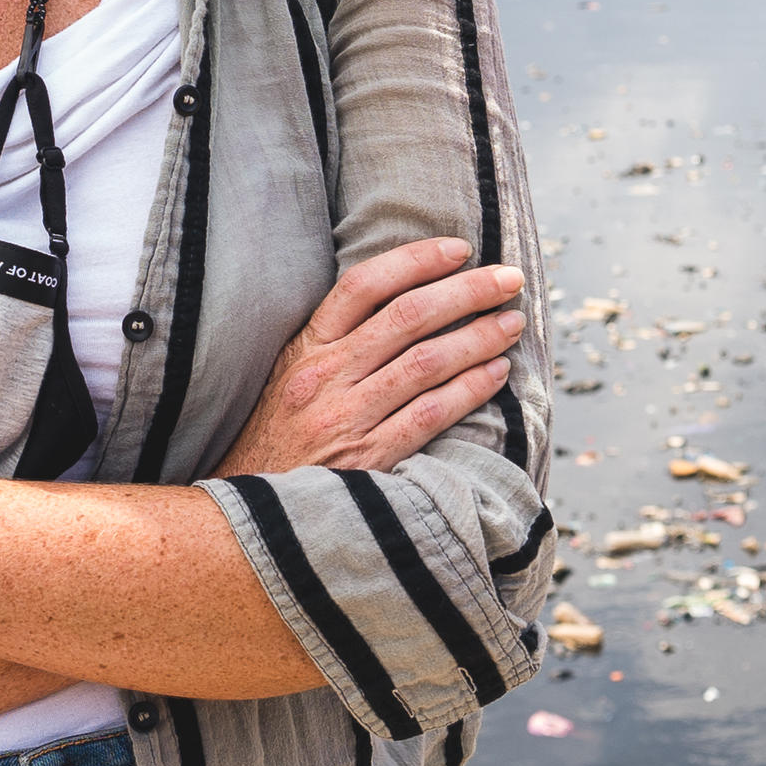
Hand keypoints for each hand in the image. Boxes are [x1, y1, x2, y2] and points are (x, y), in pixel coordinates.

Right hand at [212, 238, 525, 477]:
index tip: (460, 249)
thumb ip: (336, 342)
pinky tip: (496, 373)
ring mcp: (346, 419)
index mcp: (305, 349)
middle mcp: (324, 377)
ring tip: (511, 322)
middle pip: (407, 316)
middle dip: (467, 291)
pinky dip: (469, 389)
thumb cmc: (280, 439)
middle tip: (509, 278)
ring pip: (426, 362)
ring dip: (479, 337)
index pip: (364, 285)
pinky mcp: (368, 460)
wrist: (254, 516)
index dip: (417, 259)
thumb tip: (405, 298)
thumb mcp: (290, 378)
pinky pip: (430, 414)